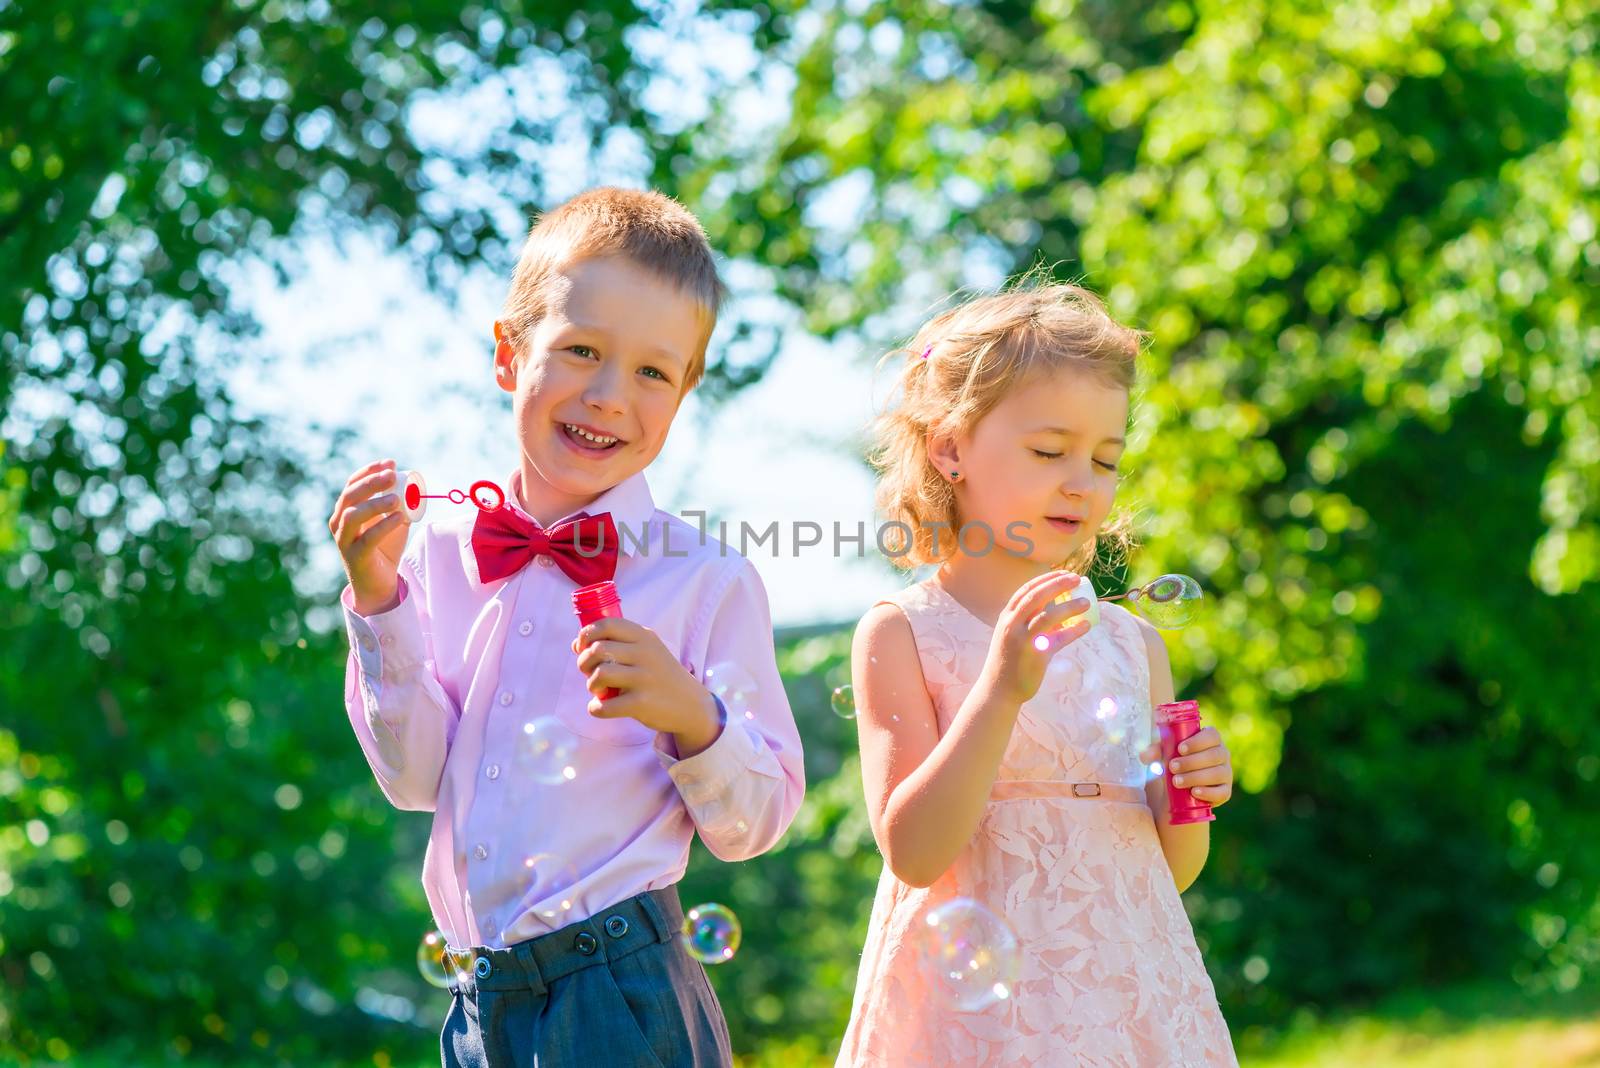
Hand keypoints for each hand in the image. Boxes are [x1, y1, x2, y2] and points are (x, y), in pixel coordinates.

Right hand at [329, 459, 407, 614]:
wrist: (378, 583)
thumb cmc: (384, 548)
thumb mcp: (392, 521)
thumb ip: (397, 505)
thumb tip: (413, 485)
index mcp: (345, 511)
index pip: (352, 484)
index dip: (369, 471)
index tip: (390, 463)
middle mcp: (339, 523)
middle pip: (350, 496)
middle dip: (371, 482)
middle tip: (392, 475)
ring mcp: (345, 541)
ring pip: (352, 516)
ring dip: (374, 504)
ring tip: (397, 499)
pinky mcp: (356, 557)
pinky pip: (368, 538)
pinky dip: (384, 525)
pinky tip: (399, 518)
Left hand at [572, 618, 721, 755]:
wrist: (691, 705)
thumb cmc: (660, 676)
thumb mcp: (647, 651)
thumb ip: (615, 644)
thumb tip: (575, 644)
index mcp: (644, 636)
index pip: (606, 624)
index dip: (586, 635)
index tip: (582, 647)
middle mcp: (645, 653)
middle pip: (597, 650)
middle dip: (584, 662)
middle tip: (589, 672)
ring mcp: (644, 678)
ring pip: (600, 674)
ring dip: (591, 684)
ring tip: (598, 690)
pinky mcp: (641, 703)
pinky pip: (605, 706)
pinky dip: (596, 709)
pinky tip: (601, 708)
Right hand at [980, 570, 1094, 706]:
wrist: (999, 689)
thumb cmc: (1009, 659)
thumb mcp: (1012, 635)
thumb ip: (1029, 620)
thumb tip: (1058, 607)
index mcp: (1006, 617)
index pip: (1026, 590)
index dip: (1047, 579)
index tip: (1064, 573)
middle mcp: (1012, 624)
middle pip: (1036, 596)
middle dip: (1058, 584)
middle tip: (1077, 579)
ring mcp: (1022, 640)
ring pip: (1048, 616)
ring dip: (1069, 607)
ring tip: (1087, 603)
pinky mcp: (1035, 656)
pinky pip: (1058, 639)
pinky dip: (1074, 631)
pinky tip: (1086, 626)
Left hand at [1161, 726, 1233, 807]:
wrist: (1177, 789)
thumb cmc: (1173, 762)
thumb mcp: (1162, 754)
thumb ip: (1153, 752)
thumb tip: (1145, 756)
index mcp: (1210, 740)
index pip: (1212, 735)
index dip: (1198, 741)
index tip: (1180, 749)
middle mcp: (1222, 754)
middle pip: (1214, 755)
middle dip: (1191, 761)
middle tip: (1172, 767)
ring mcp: (1226, 773)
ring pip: (1217, 773)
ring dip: (1195, 777)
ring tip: (1176, 781)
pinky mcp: (1225, 792)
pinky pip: (1222, 792)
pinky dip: (1208, 793)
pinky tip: (1194, 792)